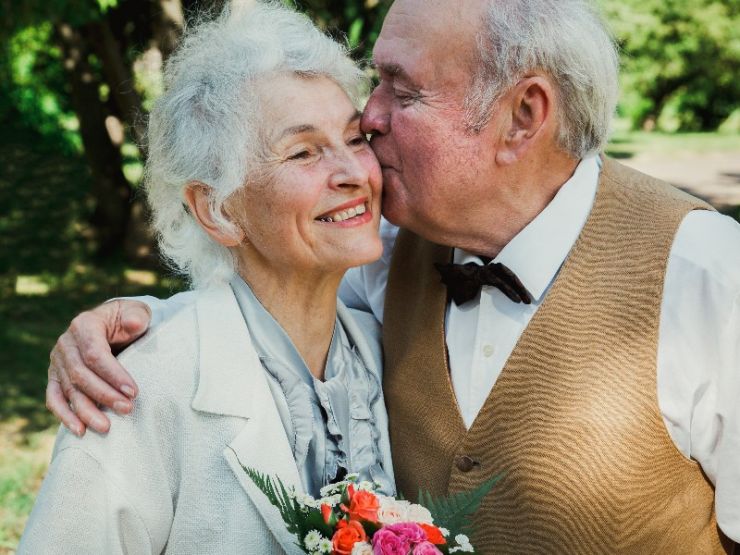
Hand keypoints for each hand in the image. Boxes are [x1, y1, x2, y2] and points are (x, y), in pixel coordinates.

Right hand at [47, 300, 151, 435]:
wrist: (112, 324)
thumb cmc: (128, 320)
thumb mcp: (136, 312)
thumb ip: (136, 317)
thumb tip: (134, 324)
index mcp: (84, 325)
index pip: (95, 354)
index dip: (113, 374)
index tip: (133, 392)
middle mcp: (65, 343)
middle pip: (81, 375)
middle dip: (104, 395)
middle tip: (127, 409)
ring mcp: (57, 361)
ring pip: (69, 390)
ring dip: (87, 411)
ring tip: (106, 427)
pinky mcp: (55, 377)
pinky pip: (54, 398)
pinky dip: (65, 415)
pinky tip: (80, 430)